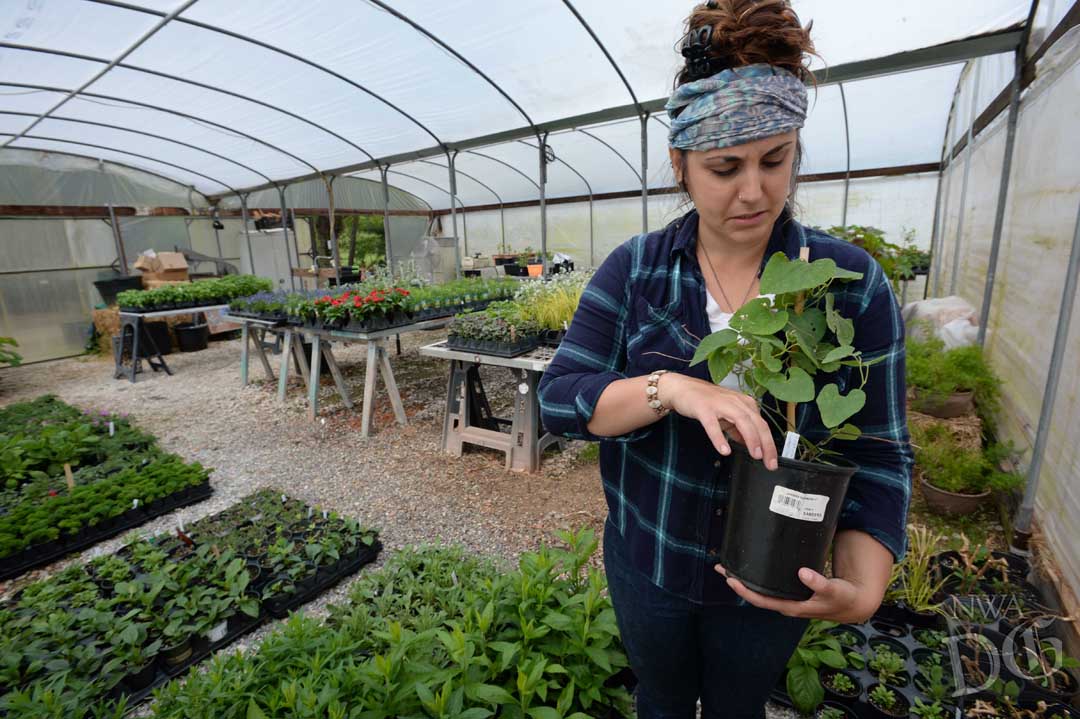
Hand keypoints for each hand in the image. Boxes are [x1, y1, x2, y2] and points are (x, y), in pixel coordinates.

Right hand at [659, 374, 777, 469]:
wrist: (683, 389)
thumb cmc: (707, 402)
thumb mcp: (727, 415)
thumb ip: (738, 429)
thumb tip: (749, 444)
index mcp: (744, 404)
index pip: (762, 425)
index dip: (769, 444)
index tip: (772, 461)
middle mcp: (736, 402)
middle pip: (757, 423)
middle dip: (766, 444)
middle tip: (769, 462)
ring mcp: (720, 404)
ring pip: (741, 421)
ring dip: (751, 438)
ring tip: (755, 455)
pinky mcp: (704, 409)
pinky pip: (713, 425)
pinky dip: (720, 438)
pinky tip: (724, 450)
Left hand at [715, 564, 880, 623]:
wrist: (852, 603)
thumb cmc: (841, 597)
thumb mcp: (833, 591)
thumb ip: (819, 583)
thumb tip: (802, 573)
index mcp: (791, 606)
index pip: (762, 600)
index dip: (745, 590)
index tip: (731, 579)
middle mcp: (785, 604)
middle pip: (755, 595)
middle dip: (738, 583)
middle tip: (721, 567)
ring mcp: (787, 598)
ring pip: (761, 590)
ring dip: (745, 580)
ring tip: (730, 566)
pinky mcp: (791, 591)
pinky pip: (770, 585)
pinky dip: (758, 577)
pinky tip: (752, 567)